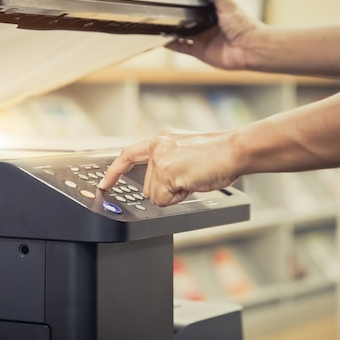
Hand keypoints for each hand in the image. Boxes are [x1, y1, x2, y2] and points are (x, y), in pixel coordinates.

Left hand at [98, 129, 240, 205]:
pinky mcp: (165, 171)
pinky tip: (192, 182)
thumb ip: (169, 163)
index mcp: (162, 139)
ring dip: (175, 194)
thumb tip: (163, 184)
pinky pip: (163, 200)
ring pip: (155, 195)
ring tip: (194, 178)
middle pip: (147, 186)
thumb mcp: (186, 154)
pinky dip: (179, 198)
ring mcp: (159, 159)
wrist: (235, 150)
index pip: (128, 155)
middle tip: (189, 178)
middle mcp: (157, 146)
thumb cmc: (220, 154)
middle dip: (167, 190)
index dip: (114, 171)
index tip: (104, 184)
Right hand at [165, 0, 263, 70]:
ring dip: (170, 29)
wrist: (249, 49)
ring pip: (180, 33)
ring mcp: (201, 38)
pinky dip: (170, 44)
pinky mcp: (198, 51)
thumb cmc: (244, 25)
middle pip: (186, 18)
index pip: (195, 2)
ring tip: (156, 22)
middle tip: (160, 7)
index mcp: (213, 11)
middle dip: (174, 15)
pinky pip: (181, 47)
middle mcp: (206, 24)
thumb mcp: (225, 2)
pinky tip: (161, 39)